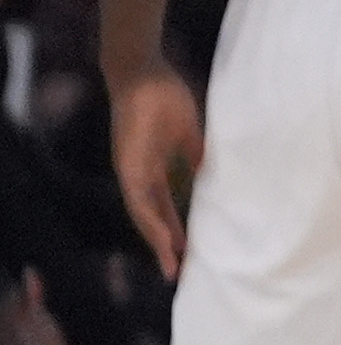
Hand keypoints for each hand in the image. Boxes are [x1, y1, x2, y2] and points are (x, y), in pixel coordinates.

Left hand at [111, 71, 202, 281]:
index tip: (189, 249)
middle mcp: (138, 174)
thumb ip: (194, 155)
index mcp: (153, 167)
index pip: (163, 205)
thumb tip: (208, 176)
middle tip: (178, 271)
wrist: (143, 72)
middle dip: (165, 245)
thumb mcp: (188, 132)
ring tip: (172, 264)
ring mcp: (131, 170)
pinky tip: (164, 239)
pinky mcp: (129, 165)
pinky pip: (139, 200)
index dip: (174, 227)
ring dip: (158, 241)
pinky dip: (151, 221)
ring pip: (143, 215)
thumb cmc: (164, 96)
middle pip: (151, 217)